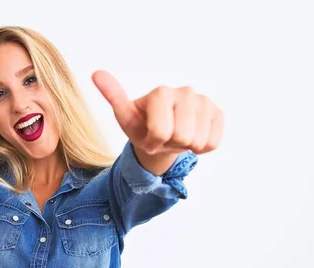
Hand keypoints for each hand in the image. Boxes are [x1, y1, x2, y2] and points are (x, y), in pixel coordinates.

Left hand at [92, 70, 223, 155]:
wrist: (161, 133)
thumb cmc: (141, 125)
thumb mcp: (125, 115)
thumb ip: (113, 96)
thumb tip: (96, 73)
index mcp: (161, 92)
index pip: (161, 131)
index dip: (153, 142)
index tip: (148, 136)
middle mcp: (186, 91)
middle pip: (182, 136)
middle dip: (170, 144)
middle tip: (163, 136)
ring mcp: (204, 101)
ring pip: (199, 141)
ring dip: (185, 147)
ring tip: (176, 135)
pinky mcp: (218, 113)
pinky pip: (213, 143)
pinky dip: (201, 148)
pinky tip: (191, 136)